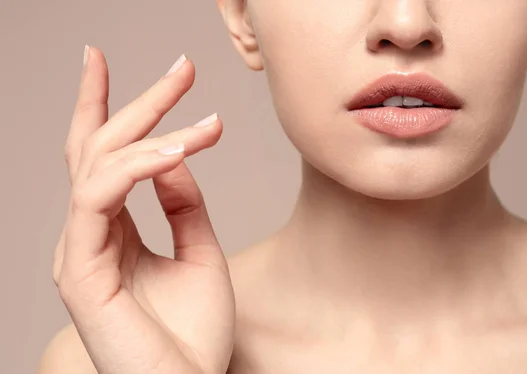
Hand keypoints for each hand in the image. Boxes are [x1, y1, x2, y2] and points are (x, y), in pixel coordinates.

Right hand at [53, 46, 234, 373]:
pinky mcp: (81, 270)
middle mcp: (89, 235)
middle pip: (97, 148)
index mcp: (112, 231)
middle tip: (182, 66)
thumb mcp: (199, 251)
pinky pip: (98, 198)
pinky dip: (136, 167)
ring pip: (97, 164)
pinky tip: (176, 151)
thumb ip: (183, 203)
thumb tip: (174, 154)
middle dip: (138, 101)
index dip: (102, 105)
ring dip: (150, 129)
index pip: (100, 156)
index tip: (107, 59)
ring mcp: (79, 251)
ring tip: (202, 117)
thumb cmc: (193, 332)